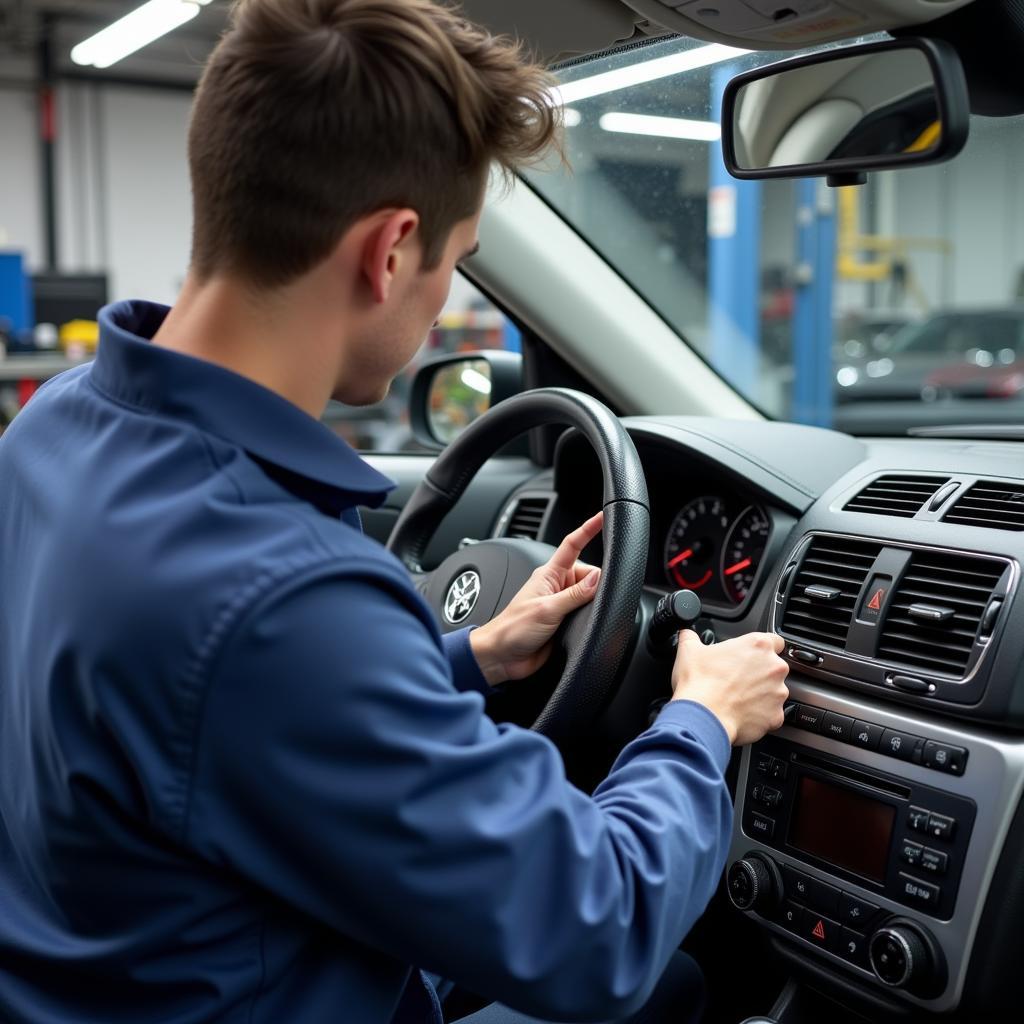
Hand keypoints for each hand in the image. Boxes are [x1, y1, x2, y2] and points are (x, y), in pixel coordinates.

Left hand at [470, 512, 603, 685]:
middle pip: (589, 574)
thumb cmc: (513, 629)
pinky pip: (586, 611)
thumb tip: (598, 578)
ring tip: (583, 615)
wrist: (502, 656)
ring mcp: (561, 603)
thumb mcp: (547, 609)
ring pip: (590, 594)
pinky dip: (591, 614)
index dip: (589, 529)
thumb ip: (575, 594)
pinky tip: (588, 622)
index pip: (573, 545)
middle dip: (598, 582)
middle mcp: (557, 586)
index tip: (603, 516)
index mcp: (549, 574)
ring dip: (593, 602)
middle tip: (594, 599)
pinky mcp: (566, 621)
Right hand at [670, 630, 788, 745]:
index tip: (752, 655)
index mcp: (758, 645)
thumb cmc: (699, 683)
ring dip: (761, 694)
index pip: (776, 640)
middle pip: (775, 667)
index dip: (762, 648)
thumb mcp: (688, 650)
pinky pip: (772, 714)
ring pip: (775, 691)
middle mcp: (774, 667)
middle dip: (760, 673)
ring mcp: (778, 693)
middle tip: (737, 679)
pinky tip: (741, 714)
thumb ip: (691, 637)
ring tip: (737, 699)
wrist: (703, 716)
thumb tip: (687, 635)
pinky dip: (760, 715)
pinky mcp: (776, 716)